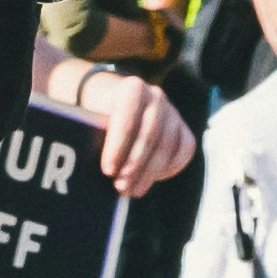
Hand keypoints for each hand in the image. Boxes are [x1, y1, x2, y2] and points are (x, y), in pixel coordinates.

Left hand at [81, 71, 191, 195]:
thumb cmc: (99, 114)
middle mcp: (156, 96)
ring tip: (132, 190)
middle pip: (150, 135)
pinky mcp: (182, 128)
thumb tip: (92, 166)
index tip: (107, 170)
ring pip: (168, 146)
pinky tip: (151, 179)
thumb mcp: (92, 118)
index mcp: (132, 88)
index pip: (127, 119)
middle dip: (134, 164)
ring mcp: (172, 111)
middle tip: (120, 186)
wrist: (116, 102)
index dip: (118, 146)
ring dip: (149, 173)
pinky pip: (184, 150)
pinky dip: (170, 168)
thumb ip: (94, 135)